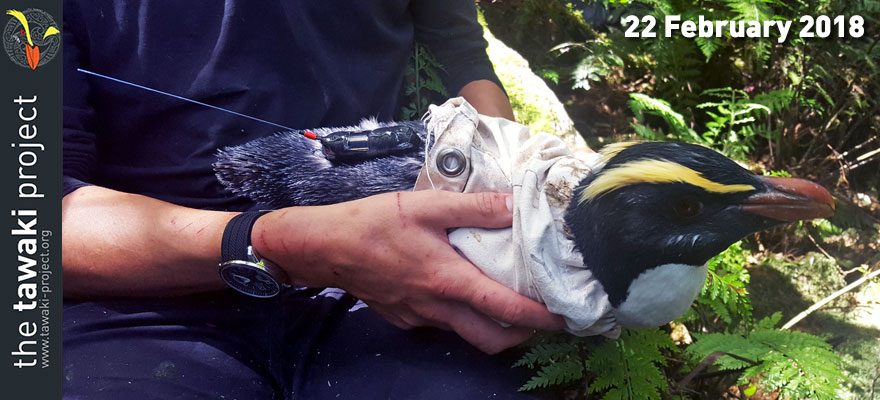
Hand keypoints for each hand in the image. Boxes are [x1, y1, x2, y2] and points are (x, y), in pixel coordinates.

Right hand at [253, 191, 565, 353]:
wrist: (323, 248)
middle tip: (543, 315)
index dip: (541, 318)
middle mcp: (438, 307)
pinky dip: (463, 315)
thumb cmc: (372, 223)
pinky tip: (461, 289)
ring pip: (468, 335)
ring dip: (495, 327)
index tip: (568, 318)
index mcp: (448, 280)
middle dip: (524, 335)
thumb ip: (474, 206)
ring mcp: (420, 317)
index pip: (506, 309)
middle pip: (493, 340)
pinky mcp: (406, 318)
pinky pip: (443, 324)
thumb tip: (516, 203)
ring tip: (510, 302)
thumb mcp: (425, 205)